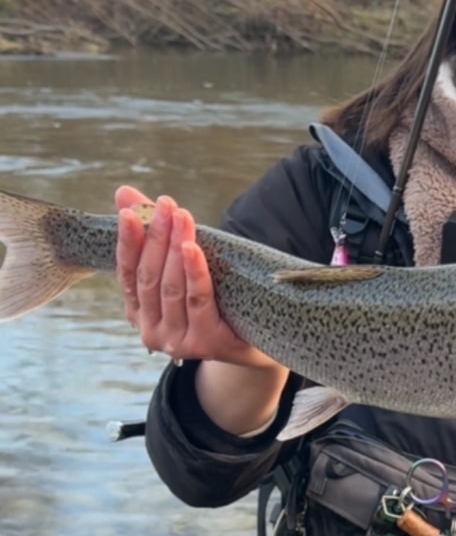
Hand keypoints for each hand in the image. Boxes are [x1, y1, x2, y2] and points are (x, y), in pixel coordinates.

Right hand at [114, 186, 268, 366]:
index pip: (127, 273)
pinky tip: (192, 248)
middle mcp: (150, 330)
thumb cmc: (212, 301)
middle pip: (149, 277)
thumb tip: (124, 193)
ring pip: (170, 287)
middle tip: (165, 205)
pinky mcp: (203, 342)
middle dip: (156, 237)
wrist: (252, 342)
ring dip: (174, 247)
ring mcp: (175, 340)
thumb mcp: (181, 267)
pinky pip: (197, 300)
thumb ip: (152, 233)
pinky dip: (194, 272)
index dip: (128, 241)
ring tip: (181, 217)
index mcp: (139, 312)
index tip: (131, 212)